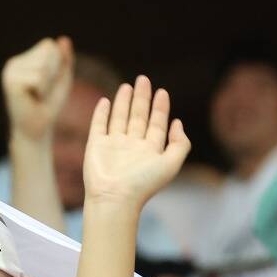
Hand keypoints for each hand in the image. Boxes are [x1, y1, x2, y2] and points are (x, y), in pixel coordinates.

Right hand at [1, 36, 73, 145]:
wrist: (36, 130)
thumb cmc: (49, 106)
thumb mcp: (61, 79)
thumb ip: (64, 59)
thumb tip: (64, 39)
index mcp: (23, 59)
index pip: (48, 45)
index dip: (56, 66)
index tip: (47, 85)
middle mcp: (13, 62)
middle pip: (47, 52)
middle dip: (52, 74)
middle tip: (42, 92)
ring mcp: (10, 72)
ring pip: (43, 65)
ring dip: (47, 84)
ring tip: (37, 96)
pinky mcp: (11, 82)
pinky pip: (39, 77)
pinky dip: (42, 90)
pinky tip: (32, 99)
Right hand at [81, 76, 189, 210]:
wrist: (115, 196)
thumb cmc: (144, 183)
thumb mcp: (171, 163)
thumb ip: (180, 143)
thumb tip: (178, 123)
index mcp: (150, 150)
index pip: (157, 124)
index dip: (160, 108)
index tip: (162, 91)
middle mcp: (132, 145)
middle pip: (139, 116)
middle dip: (142, 98)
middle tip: (144, 79)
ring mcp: (113, 145)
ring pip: (120, 118)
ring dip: (124, 102)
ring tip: (127, 86)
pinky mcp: (96, 145)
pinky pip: (99, 125)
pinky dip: (102, 113)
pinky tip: (106, 101)